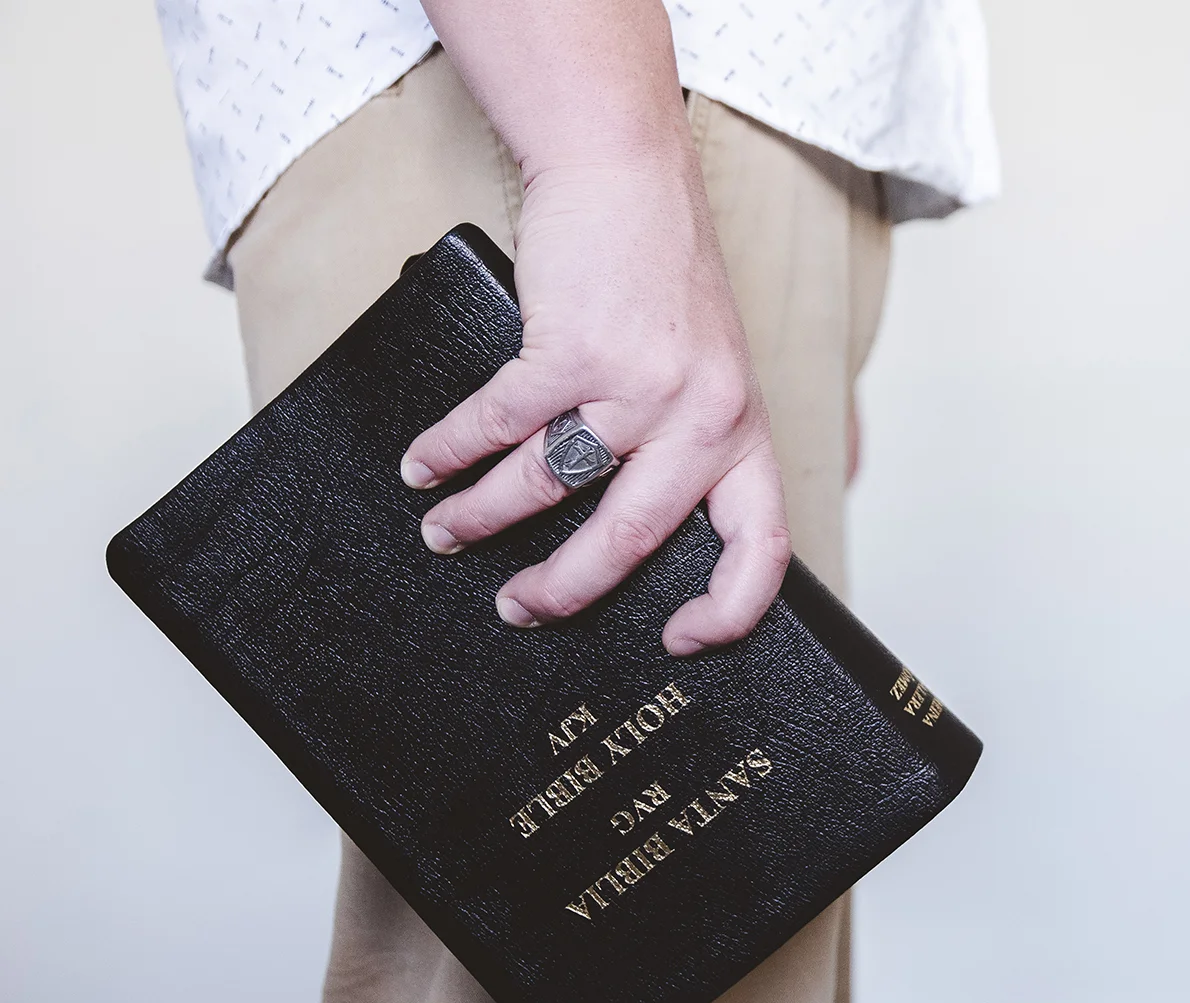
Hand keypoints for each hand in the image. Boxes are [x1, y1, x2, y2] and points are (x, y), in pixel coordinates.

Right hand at [398, 159, 789, 654]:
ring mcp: (641, 386)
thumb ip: (691, 440)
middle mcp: (702, 416)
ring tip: (445, 533)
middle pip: (630, 539)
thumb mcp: (711, 368)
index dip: (729, 611)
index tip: (681, 639)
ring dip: (482, 519)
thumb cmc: (661, 273)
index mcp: (742, 431)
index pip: (762, 547)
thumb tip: (645, 523)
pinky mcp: (576, 351)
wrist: (628, 174)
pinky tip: (425, 466)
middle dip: (562, 589)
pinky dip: (450, 453)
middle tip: (520, 608)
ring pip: (550, 486)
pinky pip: (499, 426)